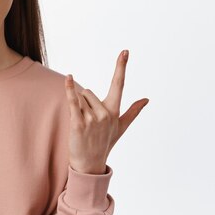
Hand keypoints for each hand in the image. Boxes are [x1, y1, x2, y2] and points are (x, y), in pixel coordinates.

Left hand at [64, 50, 148, 174]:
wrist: (90, 163)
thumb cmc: (105, 143)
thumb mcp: (121, 127)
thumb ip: (133, 111)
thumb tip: (146, 99)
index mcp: (115, 111)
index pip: (119, 84)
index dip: (121, 67)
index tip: (125, 51)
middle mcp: (105, 114)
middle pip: (88, 92)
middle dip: (84, 103)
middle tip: (87, 122)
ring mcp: (93, 119)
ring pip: (79, 98)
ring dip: (77, 109)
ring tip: (81, 126)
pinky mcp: (79, 123)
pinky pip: (73, 101)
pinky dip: (69, 89)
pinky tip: (67, 78)